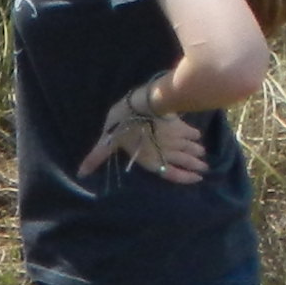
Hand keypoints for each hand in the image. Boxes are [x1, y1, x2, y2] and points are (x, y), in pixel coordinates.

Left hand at [78, 77, 209, 182]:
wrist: (143, 105)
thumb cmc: (124, 125)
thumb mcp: (108, 141)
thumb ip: (97, 156)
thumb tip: (80, 173)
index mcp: (151, 160)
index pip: (172, 173)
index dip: (185, 177)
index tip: (198, 179)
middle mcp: (167, 152)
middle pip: (185, 161)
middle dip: (195, 165)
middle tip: (205, 169)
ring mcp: (175, 138)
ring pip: (190, 147)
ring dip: (197, 152)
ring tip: (203, 155)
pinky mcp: (179, 123)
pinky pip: (190, 132)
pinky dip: (195, 135)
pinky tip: (198, 136)